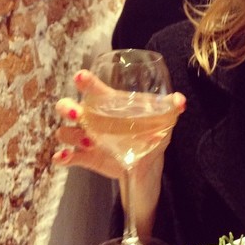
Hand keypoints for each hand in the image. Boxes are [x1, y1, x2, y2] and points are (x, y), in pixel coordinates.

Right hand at [52, 69, 185, 179]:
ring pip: (65, 132)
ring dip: (71, 134)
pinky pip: (68, 157)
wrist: (146, 167)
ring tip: (88, 140)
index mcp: (109, 106)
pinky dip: (63, 157)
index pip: (93, 90)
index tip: (81, 77)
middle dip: (68, 108)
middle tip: (78, 112)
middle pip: (69, 108)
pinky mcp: (86, 158)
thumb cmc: (149, 136)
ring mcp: (86, 139)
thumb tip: (181, 101)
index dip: (86, 82)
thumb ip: (170, 109)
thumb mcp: (162, 122)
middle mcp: (93, 120)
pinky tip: (64, 157)